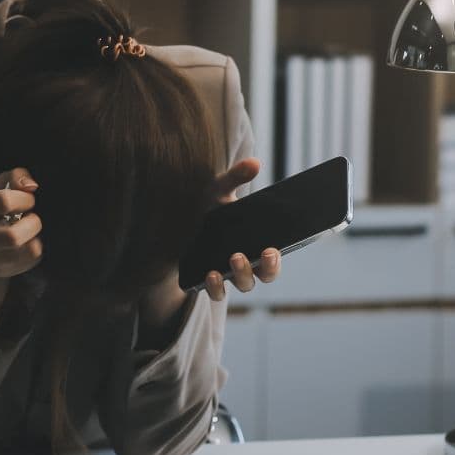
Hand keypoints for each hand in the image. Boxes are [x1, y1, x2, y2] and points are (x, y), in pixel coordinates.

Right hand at [0, 168, 41, 280]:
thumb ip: (15, 177)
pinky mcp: (0, 270)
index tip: (28, 199)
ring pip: (26, 252)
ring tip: (30, 230)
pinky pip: (30, 261)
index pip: (3, 202)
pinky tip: (29, 242)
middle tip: (32, 217)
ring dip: (35, 237)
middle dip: (33, 224)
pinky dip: (36, 249)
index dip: (24, 198)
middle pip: (12, 237)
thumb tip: (31, 186)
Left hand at [201, 158, 281, 301]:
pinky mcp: (207, 281)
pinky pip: (217, 292)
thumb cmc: (206, 208)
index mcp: (255, 244)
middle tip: (264, 253)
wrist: (176, 224)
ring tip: (235, 258)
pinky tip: (211, 274)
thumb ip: (236, 178)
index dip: (277, 259)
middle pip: (265, 275)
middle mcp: (246, 262)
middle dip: (268, 267)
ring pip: (244, 284)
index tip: (274, 249)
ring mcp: (228, 274)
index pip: (273, 258)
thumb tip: (254, 162)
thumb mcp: (219, 191)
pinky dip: (216, 286)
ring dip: (243, 274)